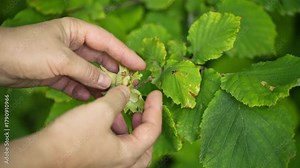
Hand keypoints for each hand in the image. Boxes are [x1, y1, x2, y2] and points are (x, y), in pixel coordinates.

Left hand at [0, 17, 144, 99]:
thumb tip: (108, 83)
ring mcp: (65, 60)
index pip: (107, 42)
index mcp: (76, 31)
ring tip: (112, 95)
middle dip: (114, 71)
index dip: (125, 54)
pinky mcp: (57, 74)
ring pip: (89, 73)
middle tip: (130, 84)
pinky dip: (83, 91)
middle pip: (100, 58)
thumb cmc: (28, 51)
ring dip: (99, 84)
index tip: (140, 66)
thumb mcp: (61, 59)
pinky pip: (76, 83)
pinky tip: (89, 99)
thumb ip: (87, 71)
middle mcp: (73, 44)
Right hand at [4, 86, 161, 167]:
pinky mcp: (95, 162)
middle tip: (141, 109)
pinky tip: (103, 119)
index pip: (153, 130)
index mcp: (128, 155)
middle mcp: (121, 165)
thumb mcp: (100, 111)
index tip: (155, 93)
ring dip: (127, 126)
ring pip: (128, 146)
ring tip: (118, 110)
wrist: (41, 156)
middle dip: (145, 124)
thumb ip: (118, 99)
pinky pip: (114, 147)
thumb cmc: (72, 137)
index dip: (156, 109)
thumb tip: (126, 91)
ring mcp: (108, 165)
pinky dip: (114, 132)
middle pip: (144, 145)